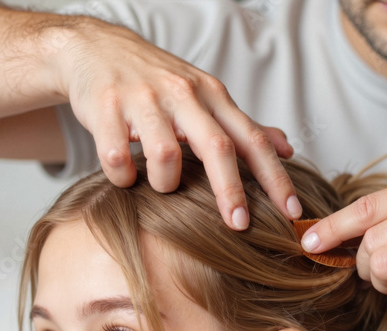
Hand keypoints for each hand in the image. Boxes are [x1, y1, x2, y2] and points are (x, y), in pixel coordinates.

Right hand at [56, 18, 300, 228]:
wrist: (94, 49)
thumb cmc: (156, 82)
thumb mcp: (204, 95)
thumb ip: (243, 126)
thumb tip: (288, 148)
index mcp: (211, 96)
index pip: (253, 139)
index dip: (276, 178)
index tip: (292, 213)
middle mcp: (182, 94)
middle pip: (217, 147)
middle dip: (231, 192)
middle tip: (239, 226)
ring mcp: (143, 100)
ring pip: (165, 156)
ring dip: (164, 183)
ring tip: (158, 183)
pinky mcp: (107, 108)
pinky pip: (118, 158)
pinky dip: (122, 176)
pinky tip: (124, 174)